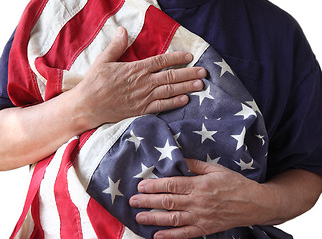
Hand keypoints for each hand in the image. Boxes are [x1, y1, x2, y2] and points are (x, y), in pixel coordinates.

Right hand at [73, 27, 205, 127]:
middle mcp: (144, 83)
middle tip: (204, 72)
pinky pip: (161, 106)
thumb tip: (122, 30)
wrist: (88, 106)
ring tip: (200, 85)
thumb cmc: (95, 82)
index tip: (189, 57)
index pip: (161, 61)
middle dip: (189, 73)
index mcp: (136, 69)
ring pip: (170, 91)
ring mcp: (144, 97)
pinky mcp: (141, 110)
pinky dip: (174, 103)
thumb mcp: (103, 60)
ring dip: (186, 87)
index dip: (177, 58)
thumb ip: (116, 46)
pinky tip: (185, 100)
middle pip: (171, 76)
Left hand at [129, 159, 272, 238]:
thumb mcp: (216, 168)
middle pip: (168, 202)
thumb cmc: (234, 183)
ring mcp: (201, 217)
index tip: (141, 186)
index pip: (171, 185)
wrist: (253, 203)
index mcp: (199, 185)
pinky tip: (157, 236)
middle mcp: (198, 202)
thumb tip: (178, 160)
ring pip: (173, 219)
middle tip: (132, 201)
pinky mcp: (205, 229)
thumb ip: (195, 165)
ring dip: (154, 218)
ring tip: (139, 217)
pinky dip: (170, 237)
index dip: (154, 186)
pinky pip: (184, 234)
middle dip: (148, 201)